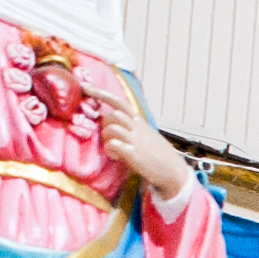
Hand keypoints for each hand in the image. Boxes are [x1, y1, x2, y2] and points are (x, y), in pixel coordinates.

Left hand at [92, 88, 194, 202]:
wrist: (173, 171)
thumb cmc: (157, 154)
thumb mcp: (145, 134)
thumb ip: (130, 126)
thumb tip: (112, 122)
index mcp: (138, 122)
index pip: (118, 102)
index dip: (100, 93)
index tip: (85, 87)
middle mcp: (137, 128)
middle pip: (112, 116)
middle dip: (105, 126)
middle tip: (110, 139)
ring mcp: (135, 141)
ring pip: (111, 129)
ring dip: (107, 139)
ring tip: (115, 150)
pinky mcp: (134, 154)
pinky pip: (114, 145)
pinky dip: (111, 150)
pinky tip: (117, 156)